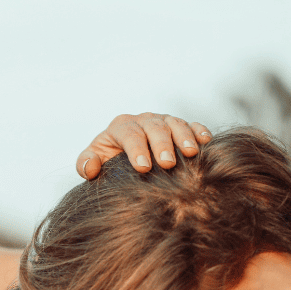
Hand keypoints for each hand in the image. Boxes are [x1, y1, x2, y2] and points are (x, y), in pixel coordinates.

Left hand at [77, 113, 211, 178]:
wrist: (124, 160)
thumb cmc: (107, 162)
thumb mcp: (93, 161)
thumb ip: (85, 164)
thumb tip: (90, 167)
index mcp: (121, 127)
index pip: (129, 134)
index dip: (136, 149)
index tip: (143, 168)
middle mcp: (143, 120)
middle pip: (154, 127)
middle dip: (161, 144)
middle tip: (167, 163)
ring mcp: (163, 122)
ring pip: (175, 123)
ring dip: (184, 137)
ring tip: (190, 153)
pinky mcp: (179, 127)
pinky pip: (191, 125)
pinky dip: (198, 131)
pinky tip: (205, 141)